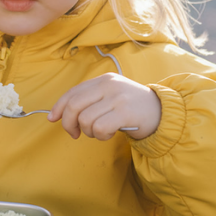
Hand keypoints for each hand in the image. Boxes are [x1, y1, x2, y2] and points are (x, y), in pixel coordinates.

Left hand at [47, 74, 161, 140]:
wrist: (163, 112)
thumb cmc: (132, 108)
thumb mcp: (111, 96)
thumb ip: (90, 100)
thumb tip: (59, 115)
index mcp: (103, 79)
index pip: (72, 92)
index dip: (59, 107)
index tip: (52, 119)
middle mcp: (109, 85)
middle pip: (74, 106)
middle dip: (68, 123)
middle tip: (74, 134)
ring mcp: (117, 97)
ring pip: (86, 119)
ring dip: (89, 132)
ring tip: (100, 132)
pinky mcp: (125, 112)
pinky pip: (100, 128)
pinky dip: (100, 136)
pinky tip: (109, 134)